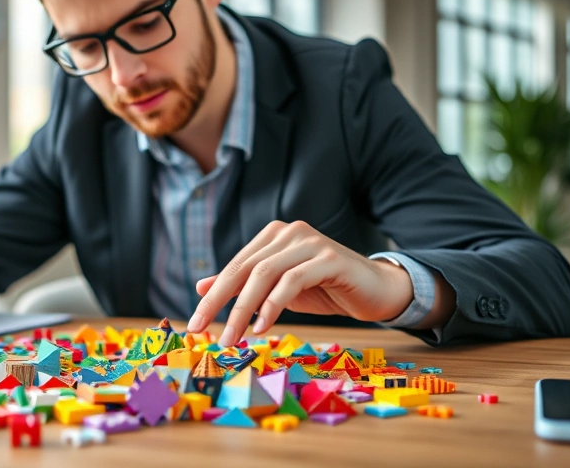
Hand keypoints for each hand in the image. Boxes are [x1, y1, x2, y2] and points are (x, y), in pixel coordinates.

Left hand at [186, 220, 413, 345]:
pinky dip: (273, 305)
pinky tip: (263, 327)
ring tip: (233, 337)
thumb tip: (201, 288)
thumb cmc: (324, 288)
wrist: (374, 291)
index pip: (235, 266)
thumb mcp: (277, 289)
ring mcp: (310, 242)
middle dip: (221, 303)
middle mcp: (289, 232)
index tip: (195, 324)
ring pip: (265, 275)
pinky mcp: (329, 258)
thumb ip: (243, 286)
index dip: (213, 295)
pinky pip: (292, 281)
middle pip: (245, 269)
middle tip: (204, 331)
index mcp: (273, 236)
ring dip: (243, 309)